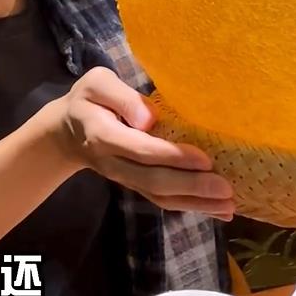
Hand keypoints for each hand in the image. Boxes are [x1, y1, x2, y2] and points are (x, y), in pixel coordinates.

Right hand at [53, 66, 233, 220]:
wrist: (66, 131)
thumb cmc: (88, 100)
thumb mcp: (96, 84)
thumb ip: (121, 96)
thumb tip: (150, 118)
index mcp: (103, 135)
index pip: (141, 150)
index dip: (172, 157)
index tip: (205, 159)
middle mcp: (114, 163)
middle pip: (153, 181)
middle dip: (192, 186)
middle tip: (226, 188)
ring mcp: (124, 178)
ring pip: (159, 196)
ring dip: (195, 203)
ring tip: (228, 205)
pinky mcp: (135, 185)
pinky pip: (162, 200)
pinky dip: (191, 206)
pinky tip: (218, 210)